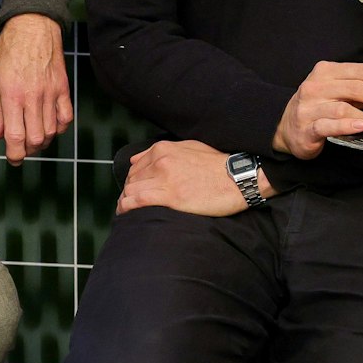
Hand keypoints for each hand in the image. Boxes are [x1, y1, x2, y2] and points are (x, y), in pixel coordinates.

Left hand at [0, 13, 73, 164]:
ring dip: (44, 141)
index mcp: (12, 95)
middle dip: (28, 150)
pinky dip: (60, 127)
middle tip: (22, 148)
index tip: (13, 159)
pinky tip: (52, 125)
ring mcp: (51, 93)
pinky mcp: (63, 88)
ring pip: (52, 131)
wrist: (32, 27)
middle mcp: (33, 97)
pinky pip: (67, 117)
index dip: (14, 154)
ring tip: (35, 138)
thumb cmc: (10, 51)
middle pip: (36, 138)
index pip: (15, 135)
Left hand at [116, 140, 272, 216]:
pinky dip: (126, 208)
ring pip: (130, 190)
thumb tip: (137, 158)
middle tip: (132, 204)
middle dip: (128, 192)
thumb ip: (164, 151)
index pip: (135, 166)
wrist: (237, 177)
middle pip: (131, 179)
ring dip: (125, 202)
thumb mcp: (190, 148)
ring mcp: (164, 178)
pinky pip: (136, 202)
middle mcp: (160, 161)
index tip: (135, 190)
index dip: (133, 180)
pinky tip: (126, 214)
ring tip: (127, 212)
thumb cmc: (218, 164)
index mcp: (163, 149)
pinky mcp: (170, 196)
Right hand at [271, 61, 362, 159]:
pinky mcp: (306, 127)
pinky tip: (361, 128)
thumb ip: (359, 89)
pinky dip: (346, 126)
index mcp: (328, 71)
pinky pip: (328, 125)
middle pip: (357, 87)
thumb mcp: (336, 91)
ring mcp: (310, 106)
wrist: (286, 128)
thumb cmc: (318, 107)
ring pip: (345, 108)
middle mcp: (317, 85)